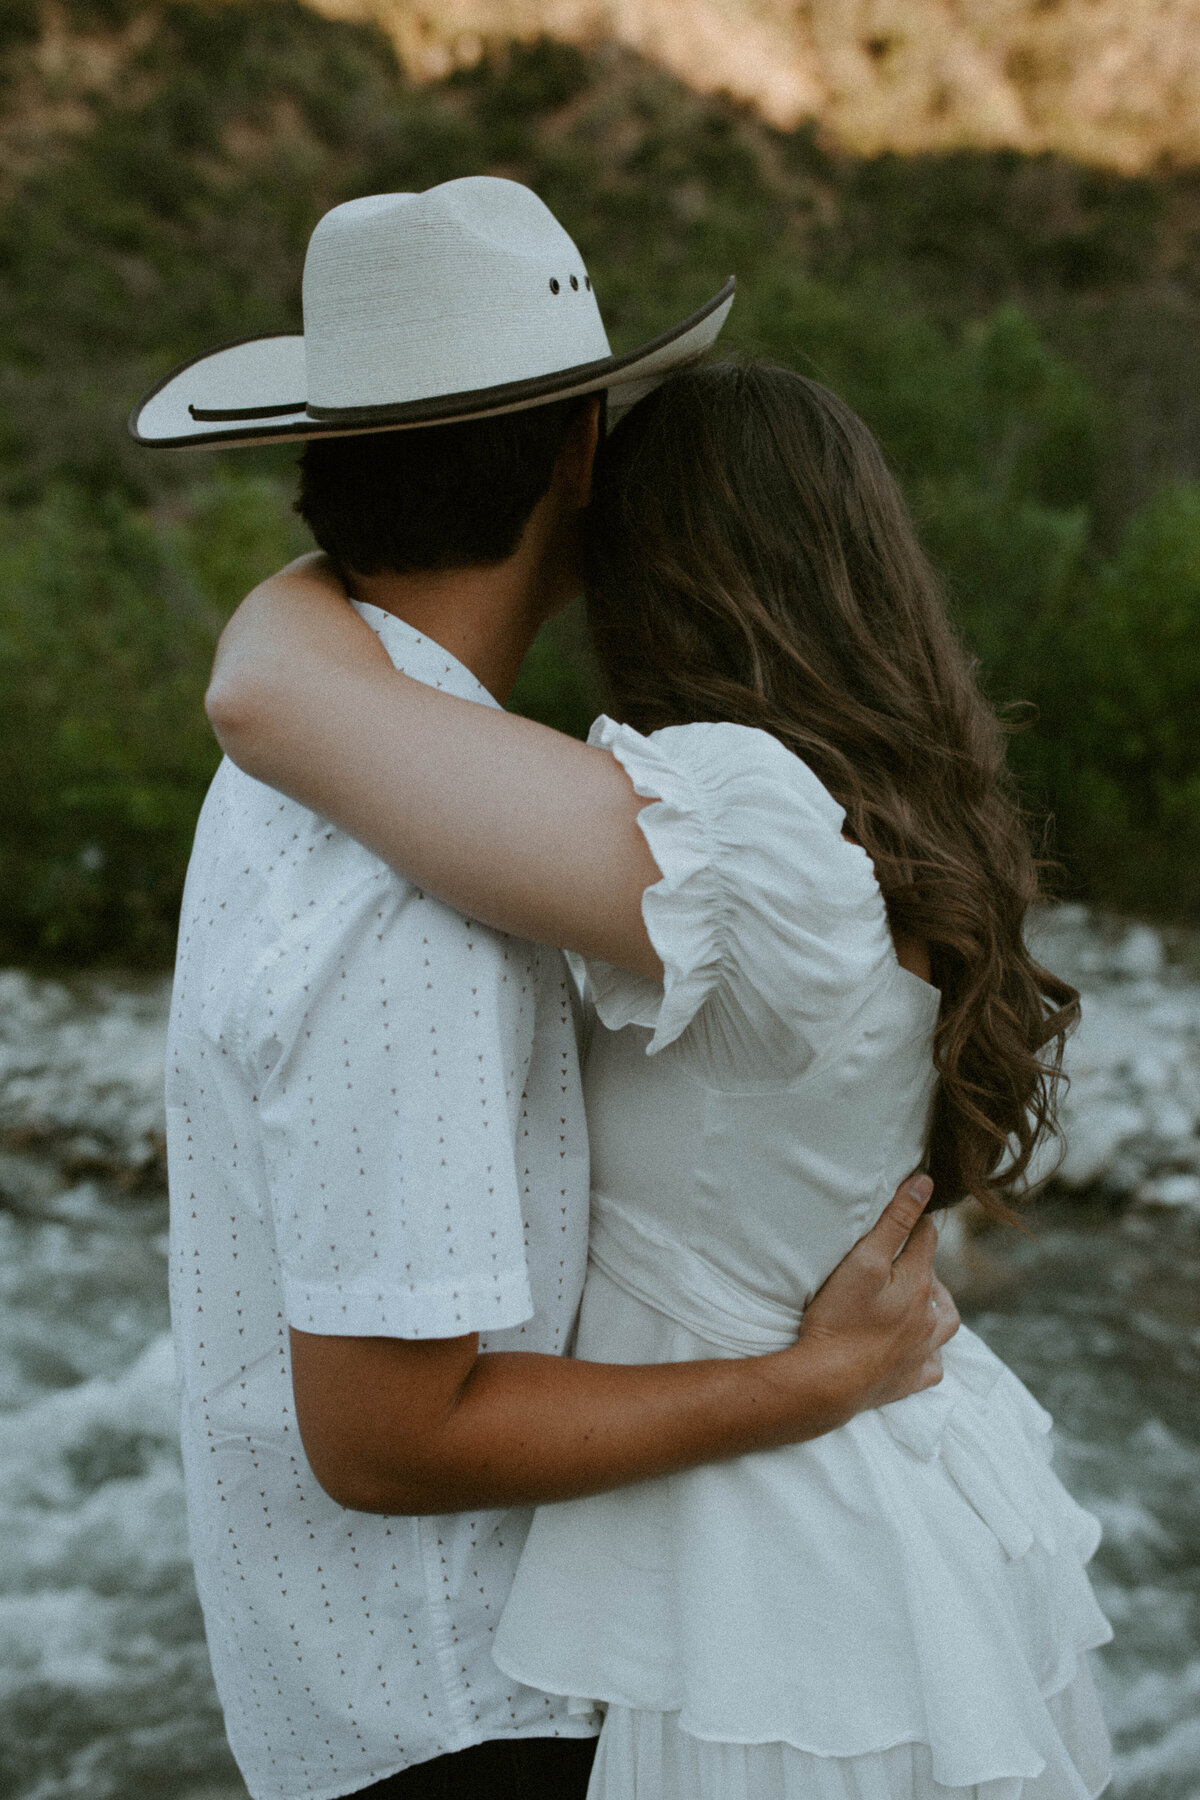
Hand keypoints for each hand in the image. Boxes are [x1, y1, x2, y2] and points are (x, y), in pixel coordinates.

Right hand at [791, 1175, 959, 1424]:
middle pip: (934, 1280)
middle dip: (922, 1263)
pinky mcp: (908, 1380)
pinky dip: (930, 1353)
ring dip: (938, 1305)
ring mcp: (921, 1352)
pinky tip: (920, 1349)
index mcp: (918, 1284)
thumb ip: (895, 1221)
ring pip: (945, 1323)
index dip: (916, 1221)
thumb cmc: (840, 1318)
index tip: (908, 1209)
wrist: (828, 1382)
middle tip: (899, 1253)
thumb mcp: (864, 1260)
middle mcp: (928, 1317)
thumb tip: (924, 1184)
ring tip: (924, 1297)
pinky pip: (932, 1366)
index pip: (926, 1239)